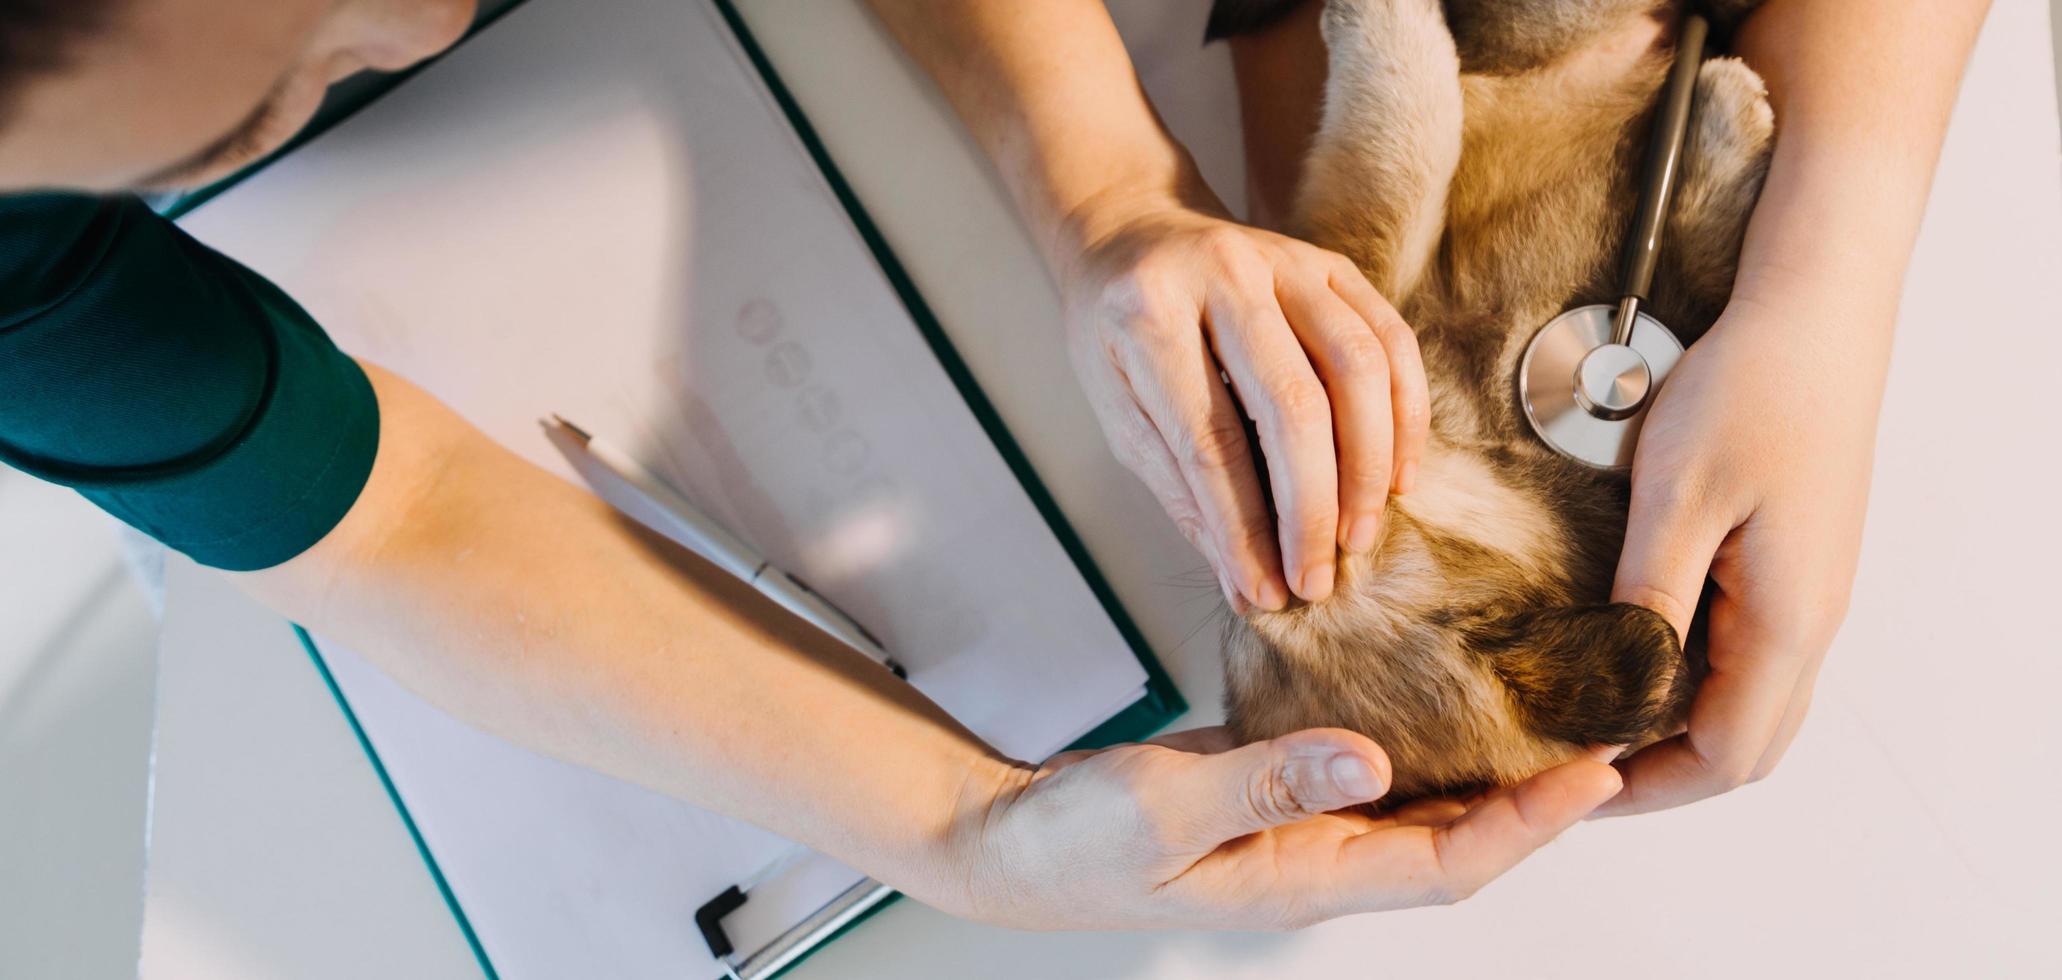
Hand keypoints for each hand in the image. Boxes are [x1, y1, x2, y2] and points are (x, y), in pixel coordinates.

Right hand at [940, 726, 1621, 929]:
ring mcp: (1297, 827)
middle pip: (1459, 840)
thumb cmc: (1071, 844)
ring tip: (1550, 706)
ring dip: (1490, 766)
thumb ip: (1264, 783)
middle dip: (1542, 799)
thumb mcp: (1162, 810)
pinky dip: (1416, 731)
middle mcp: (1317, 859)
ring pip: (1422, 804)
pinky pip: (1366, 766)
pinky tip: (1436, 685)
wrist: (1004, 843)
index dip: (1533, 824)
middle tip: (1611, 730)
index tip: (1600, 771)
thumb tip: (1369, 759)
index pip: (1450, 863)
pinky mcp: (1274, 790)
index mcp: (1302, 879)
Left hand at [1055, 192, 1428, 611]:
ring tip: (1359, 536)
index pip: (1210, 440)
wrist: (1132, 232)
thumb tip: (1246, 584)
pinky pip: (1389, 340)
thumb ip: (1183, 492)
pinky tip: (1397, 476)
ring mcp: (1284, 260)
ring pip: (1357, 368)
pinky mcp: (1330, 263)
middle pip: (1293, 406)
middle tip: (1318, 580)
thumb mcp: (1120, 412)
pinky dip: (1404, 414)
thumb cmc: (1116, 335)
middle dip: (1311, 510)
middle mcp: (1222, 274)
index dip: (1243, 527)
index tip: (1266, 591)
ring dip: (1368, 467)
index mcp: (1148, 315)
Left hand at [1600, 289, 1885, 814]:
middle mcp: (1811, 623)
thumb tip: (1614, 694)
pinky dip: (1693, 682)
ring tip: (1591, 725)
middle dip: (1660, 775)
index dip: (1645, 785)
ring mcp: (1808, 597)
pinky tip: (1634, 659)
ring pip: (1750, 706)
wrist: (1815, 313)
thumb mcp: (1678, 496)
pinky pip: (1750, 658)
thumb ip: (1648, 600)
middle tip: (1570, 770)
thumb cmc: (1750, 390)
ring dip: (1676, 731)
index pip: (1725, 756)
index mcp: (1788, 621)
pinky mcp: (1795, 568)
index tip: (1566, 780)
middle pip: (1745, 749)